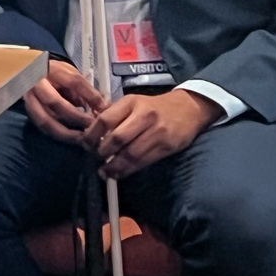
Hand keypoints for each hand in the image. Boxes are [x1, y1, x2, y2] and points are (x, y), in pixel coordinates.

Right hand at [23, 58, 107, 143]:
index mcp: (52, 69)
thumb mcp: (71, 73)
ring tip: (82, 138)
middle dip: (76, 117)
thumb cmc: (56, 73)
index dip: (90, 95)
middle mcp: (37, 83)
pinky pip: (42, 127)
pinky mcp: (28, 111)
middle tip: (92, 126)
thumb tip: (101, 108)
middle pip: (55, 102)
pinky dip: (57, 135)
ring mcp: (29, 98)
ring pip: (45, 119)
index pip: (73, 81)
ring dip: (66, 132)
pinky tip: (71, 138)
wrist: (30, 71)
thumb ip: (84, 89)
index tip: (103, 107)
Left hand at [82, 88, 222, 178]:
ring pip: (130, 154)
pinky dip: (127, 170)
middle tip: (95, 158)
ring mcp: (157, 132)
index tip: (86, 144)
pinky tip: (118, 173)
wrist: (189, 108)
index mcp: (131, 102)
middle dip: (102, 153)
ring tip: (104, 172)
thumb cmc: (155, 107)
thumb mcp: (134, 102)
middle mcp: (144, 115)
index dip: (92, 135)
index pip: (105, 119)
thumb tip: (90, 131)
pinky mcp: (166, 146)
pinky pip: (143, 162)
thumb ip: (115, 114)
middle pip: (117, 139)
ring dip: (114, 166)